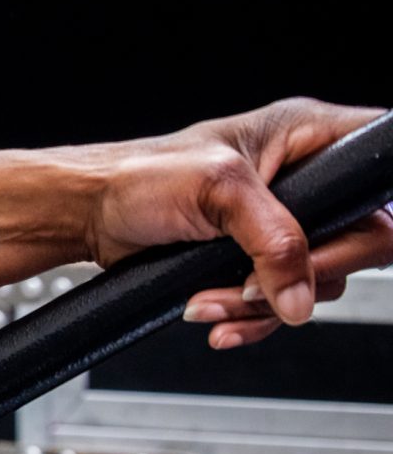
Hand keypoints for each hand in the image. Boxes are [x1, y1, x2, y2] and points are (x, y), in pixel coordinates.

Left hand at [82, 98, 392, 348]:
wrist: (89, 215)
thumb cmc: (137, 176)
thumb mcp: (216, 191)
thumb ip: (274, 239)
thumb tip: (301, 295)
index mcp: (304, 135)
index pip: (380, 160)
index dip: (380, 203)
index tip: (348, 235)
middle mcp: (305, 178)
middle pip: (363, 239)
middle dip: (305, 273)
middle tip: (256, 281)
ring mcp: (285, 223)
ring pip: (318, 280)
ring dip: (262, 303)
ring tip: (212, 297)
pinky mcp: (260, 259)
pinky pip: (284, 301)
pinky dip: (251, 318)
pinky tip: (216, 315)